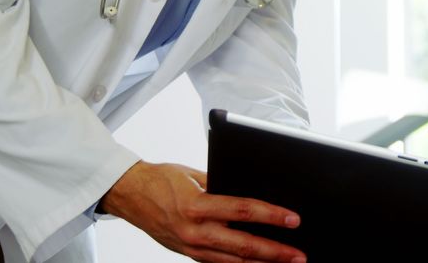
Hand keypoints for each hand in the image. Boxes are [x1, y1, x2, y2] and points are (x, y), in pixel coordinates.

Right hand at [100, 161, 305, 262]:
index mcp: (196, 205)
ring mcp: (190, 247)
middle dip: (275, 252)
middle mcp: (193, 231)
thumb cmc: (162, 178)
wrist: (128, 195)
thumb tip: (254, 189)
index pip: (242, 211)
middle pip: (243, 245)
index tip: (293, 220)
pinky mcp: (187, 254)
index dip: (271, 216)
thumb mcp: (194, 174)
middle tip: (299, 255)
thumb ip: (223, 184)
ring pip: (233, 262)